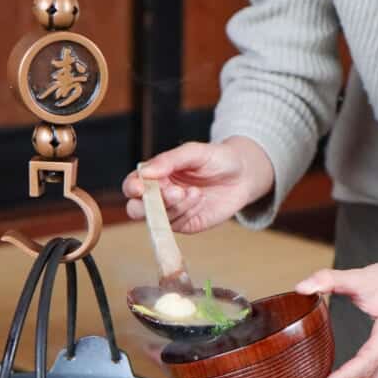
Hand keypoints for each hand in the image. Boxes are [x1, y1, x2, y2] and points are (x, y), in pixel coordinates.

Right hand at [122, 136, 273, 233]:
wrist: (244, 175)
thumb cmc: (217, 159)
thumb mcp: (194, 152)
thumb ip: (169, 160)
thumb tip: (145, 171)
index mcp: (155, 175)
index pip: (133, 185)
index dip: (133, 188)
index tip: (141, 187)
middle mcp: (159, 195)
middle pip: (137, 209)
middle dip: (150, 205)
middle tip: (175, 192)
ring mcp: (172, 212)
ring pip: (159, 218)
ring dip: (176, 206)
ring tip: (196, 191)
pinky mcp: (187, 224)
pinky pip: (177, 225)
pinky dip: (187, 212)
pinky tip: (199, 199)